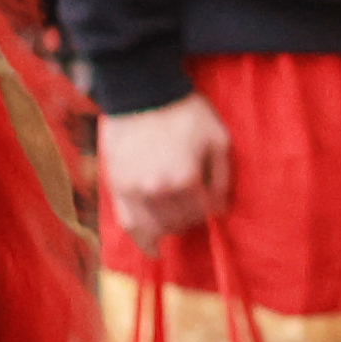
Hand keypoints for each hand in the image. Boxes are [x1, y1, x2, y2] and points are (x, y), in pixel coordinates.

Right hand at [100, 89, 233, 245]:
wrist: (141, 90)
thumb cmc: (184, 112)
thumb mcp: (217, 137)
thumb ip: (223, 176)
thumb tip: (220, 208)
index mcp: (185, 178)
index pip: (204, 212)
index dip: (211, 206)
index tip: (211, 197)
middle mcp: (158, 190)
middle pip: (180, 222)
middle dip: (191, 217)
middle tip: (192, 204)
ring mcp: (134, 191)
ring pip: (156, 228)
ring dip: (169, 229)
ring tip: (174, 223)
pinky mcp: (117, 187)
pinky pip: (128, 224)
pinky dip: (142, 241)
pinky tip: (153, 250)